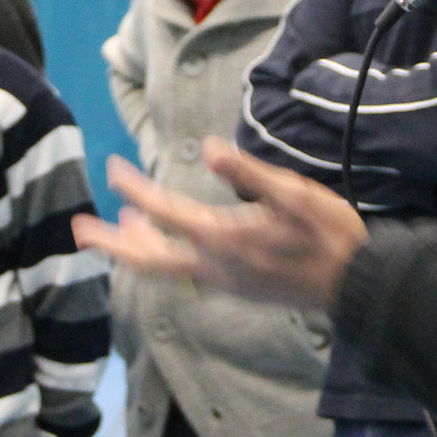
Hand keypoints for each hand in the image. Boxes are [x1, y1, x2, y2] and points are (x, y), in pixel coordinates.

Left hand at [72, 140, 368, 310]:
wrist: (359, 286)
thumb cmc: (331, 235)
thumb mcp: (295, 195)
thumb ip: (249, 174)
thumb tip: (207, 149)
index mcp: (224, 241)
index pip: (165, 213)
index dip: (136, 190)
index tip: (113, 168)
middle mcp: (216, 267)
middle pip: (148, 259)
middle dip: (111, 244)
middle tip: (77, 231)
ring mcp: (226, 282)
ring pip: (166, 268)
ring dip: (136, 249)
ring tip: (116, 229)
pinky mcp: (239, 287)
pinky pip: (186, 272)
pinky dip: (164, 255)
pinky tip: (168, 241)